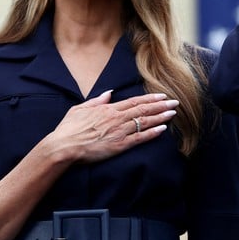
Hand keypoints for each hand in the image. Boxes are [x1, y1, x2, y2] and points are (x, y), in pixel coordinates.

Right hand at [46, 90, 178, 164]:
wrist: (63, 147)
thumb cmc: (68, 129)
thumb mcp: (80, 109)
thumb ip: (97, 100)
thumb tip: (109, 93)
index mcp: (108, 109)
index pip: (134, 102)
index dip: (150, 98)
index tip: (162, 95)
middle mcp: (116, 118)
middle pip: (143, 109)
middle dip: (161, 105)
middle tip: (175, 102)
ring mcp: (119, 131)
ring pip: (144, 122)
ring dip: (160, 116)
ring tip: (173, 112)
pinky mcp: (119, 145)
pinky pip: (140, 137)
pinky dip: (152, 133)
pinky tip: (163, 129)